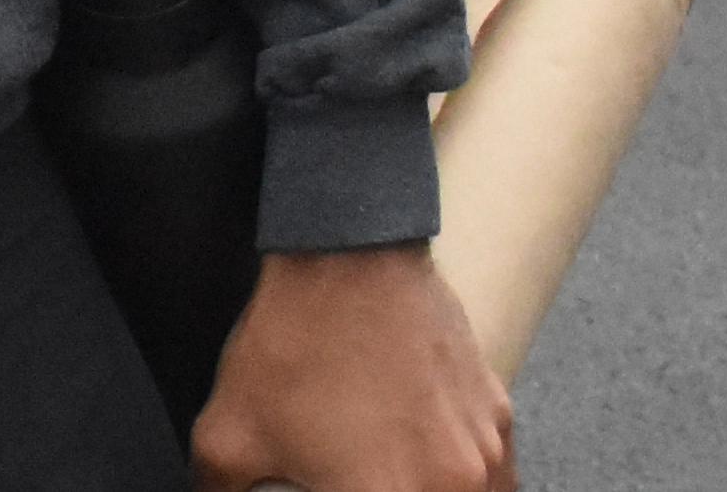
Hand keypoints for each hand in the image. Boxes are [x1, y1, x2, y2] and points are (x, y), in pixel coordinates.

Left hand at [191, 247, 512, 491]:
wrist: (348, 257)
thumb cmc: (294, 343)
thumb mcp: (227, 433)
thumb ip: (225, 489)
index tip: (327, 488)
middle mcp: (451, 485)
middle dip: (385, 491)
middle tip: (353, 477)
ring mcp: (486, 453)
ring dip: (430, 487)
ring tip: (389, 467)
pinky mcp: (501, 418)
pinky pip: (493, 473)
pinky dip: (462, 477)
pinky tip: (422, 454)